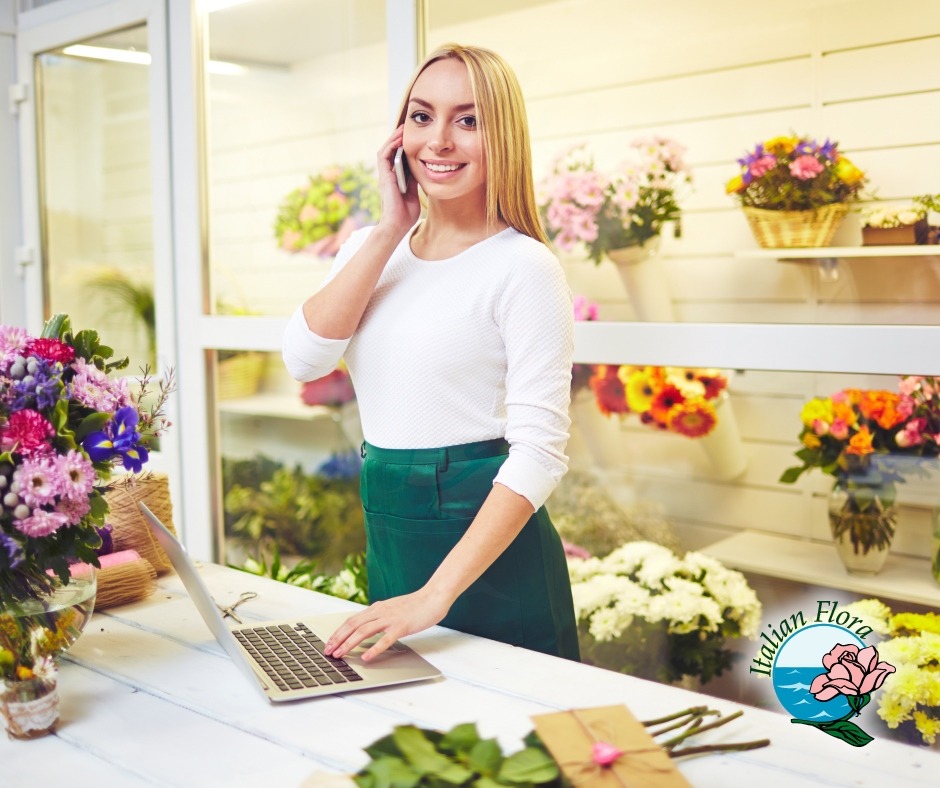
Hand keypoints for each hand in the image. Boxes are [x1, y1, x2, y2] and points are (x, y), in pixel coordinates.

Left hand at [323, 587, 449, 661]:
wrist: (434, 596)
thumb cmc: (416, 605)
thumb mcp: (393, 609)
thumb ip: (380, 617)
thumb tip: (368, 628)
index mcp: (377, 608)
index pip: (351, 620)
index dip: (338, 632)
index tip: (329, 643)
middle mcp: (380, 612)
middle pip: (353, 625)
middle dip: (338, 639)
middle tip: (328, 651)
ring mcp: (390, 618)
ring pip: (364, 631)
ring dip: (349, 643)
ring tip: (340, 655)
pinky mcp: (402, 626)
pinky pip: (385, 639)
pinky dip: (374, 649)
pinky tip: (367, 657)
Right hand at [377, 126, 420, 231]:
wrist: (397, 225)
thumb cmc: (406, 215)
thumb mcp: (415, 193)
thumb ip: (415, 181)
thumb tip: (422, 169)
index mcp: (397, 179)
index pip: (400, 158)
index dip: (405, 147)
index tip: (414, 137)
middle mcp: (389, 175)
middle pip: (392, 151)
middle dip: (398, 139)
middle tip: (407, 128)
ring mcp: (385, 175)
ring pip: (386, 150)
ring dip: (393, 138)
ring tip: (402, 128)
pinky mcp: (383, 176)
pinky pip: (384, 156)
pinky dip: (390, 146)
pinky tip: (398, 139)